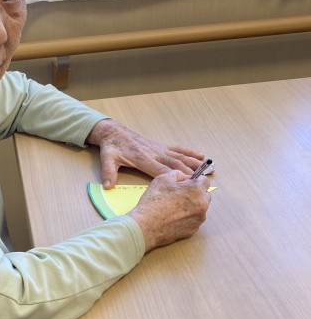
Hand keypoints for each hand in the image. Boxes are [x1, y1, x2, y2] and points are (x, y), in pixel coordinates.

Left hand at [87, 118, 205, 187]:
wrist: (114, 132)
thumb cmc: (112, 147)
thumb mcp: (107, 159)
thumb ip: (108, 172)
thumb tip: (108, 186)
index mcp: (143, 159)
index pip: (161, 171)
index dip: (175, 177)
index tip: (187, 185)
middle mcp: (155, 153)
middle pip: (176, 164)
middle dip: (191, 173)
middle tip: (205, 181)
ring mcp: (159, 149)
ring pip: (181, 157)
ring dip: (196, 163)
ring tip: (211, 169)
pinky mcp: (161, 146)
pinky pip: (178, 149)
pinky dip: (191, 153)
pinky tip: (202, 156)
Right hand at [128, 170, 210, 251]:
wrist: (146, 226)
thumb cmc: (153, 202)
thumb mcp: (162, 179)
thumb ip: (177, 174)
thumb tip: (184, 177)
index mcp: (196, 190)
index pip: (205, 181)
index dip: (195, 180)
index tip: (187, 182)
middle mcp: (202, 205)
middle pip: (205, 195)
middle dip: (196, 193)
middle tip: (180, 194)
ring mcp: (199, 219)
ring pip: (200, 208)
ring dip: (193, 205)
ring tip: (175, 207)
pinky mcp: (193, 230)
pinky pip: (194, 219)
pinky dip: (187, 217)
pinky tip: (174, 217)